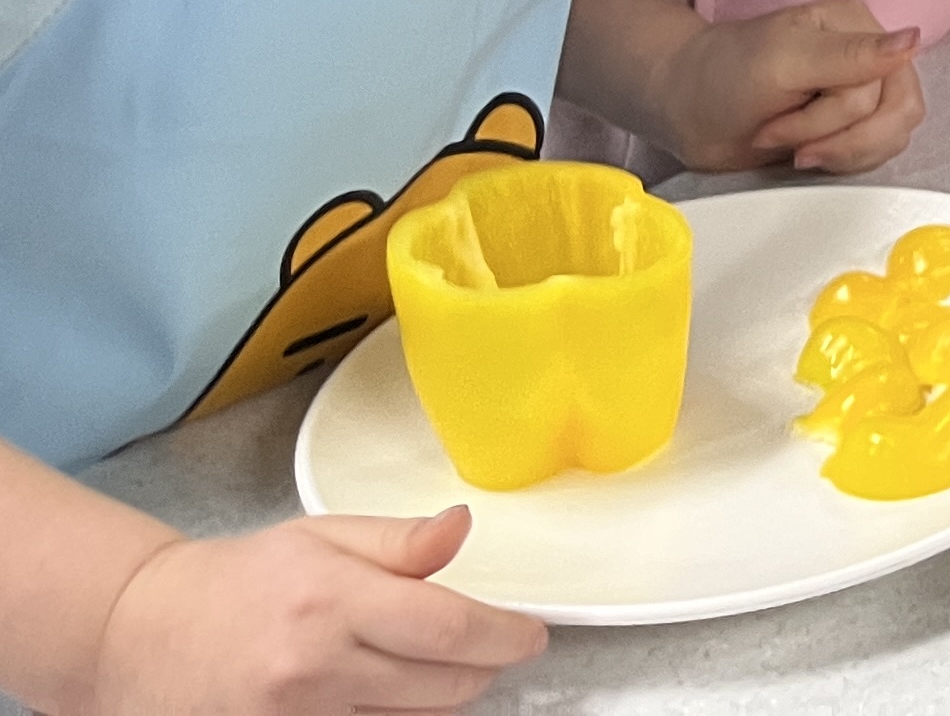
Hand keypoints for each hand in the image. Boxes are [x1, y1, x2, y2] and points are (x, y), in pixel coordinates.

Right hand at [91, 508, 543, 714]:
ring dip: (438, 697)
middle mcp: (314, 671)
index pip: (451, 630)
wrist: (142, 637)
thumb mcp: (322, 537)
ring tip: (418, 664)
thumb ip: (400, 541)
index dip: (507, 637)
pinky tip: (383, 696)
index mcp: (331, 603)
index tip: (531, 636)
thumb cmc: (241, 581)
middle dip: (481, 667)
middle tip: (479, 643)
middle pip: (447, 687)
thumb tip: (464, 528)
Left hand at [658, 0, 926, 174]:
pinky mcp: (850, 127)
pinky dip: (842, 161)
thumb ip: (851, 55)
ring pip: (893, 137)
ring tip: (789, 146)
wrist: (685, 110)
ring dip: (838, 152)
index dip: (842, 116)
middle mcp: (870, 58)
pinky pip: (877, 153)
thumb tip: (913, 40)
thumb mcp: (784, 60)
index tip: (782, 122)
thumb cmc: (723, 75)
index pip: (891, 83)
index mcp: (860, 28)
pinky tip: (802, 153)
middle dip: (841, 138)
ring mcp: (862, 94)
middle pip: (899, 113)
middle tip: (790, 144)